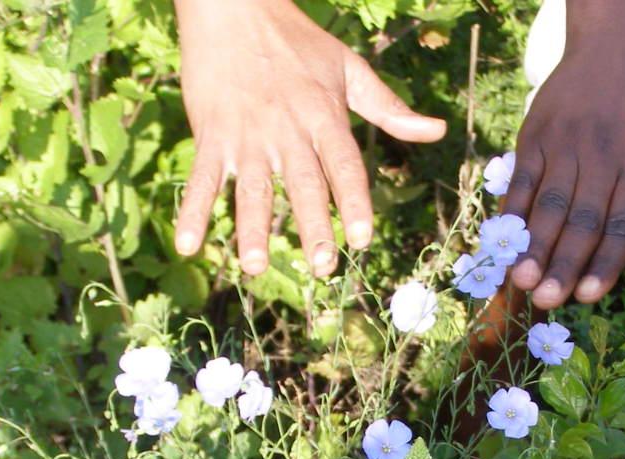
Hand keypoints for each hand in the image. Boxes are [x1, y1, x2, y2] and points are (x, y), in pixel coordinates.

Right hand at [173, 0, 445, 276]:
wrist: (233, 4)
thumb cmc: (296, 40)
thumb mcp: (348, 69)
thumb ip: (389, 108)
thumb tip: (436, 131)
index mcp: (324, 116)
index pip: (344, 165)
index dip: (353, 202)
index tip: (362, 239)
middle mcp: (287, 129)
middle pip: (302, 184)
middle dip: (312, 225)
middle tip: (322, 266)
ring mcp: (246, 134)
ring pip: (252, 187)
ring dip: (252, 228)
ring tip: (256, 266)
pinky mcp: (212, 134)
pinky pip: (202, 178)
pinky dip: (193, 210)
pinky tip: (188, 244)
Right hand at [503, 0, 624, 308]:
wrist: (620, 37)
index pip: (623, 224)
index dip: (605, 263)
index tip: (587, 296)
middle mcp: (604, 157)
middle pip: (582, 221)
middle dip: (563, 264)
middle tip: (547, 302)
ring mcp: (567, 144)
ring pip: (549, 203)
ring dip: (533, 245)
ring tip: (522, 281)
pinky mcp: (538, 133)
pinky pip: (523, 178)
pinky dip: (512, 211)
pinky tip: (503, 243)